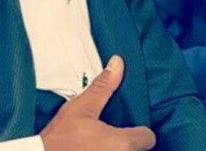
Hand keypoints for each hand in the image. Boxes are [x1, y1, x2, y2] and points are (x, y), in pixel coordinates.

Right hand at [41, 55, 155, 150]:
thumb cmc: (58, 141)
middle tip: (112, 138)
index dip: (139, 132)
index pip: (147, 138)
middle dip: (130, 145)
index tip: (129, 128)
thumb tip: (117, 64)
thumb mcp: (81, 108)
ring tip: (100, 146)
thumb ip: (103, 87)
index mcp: (122, 144)